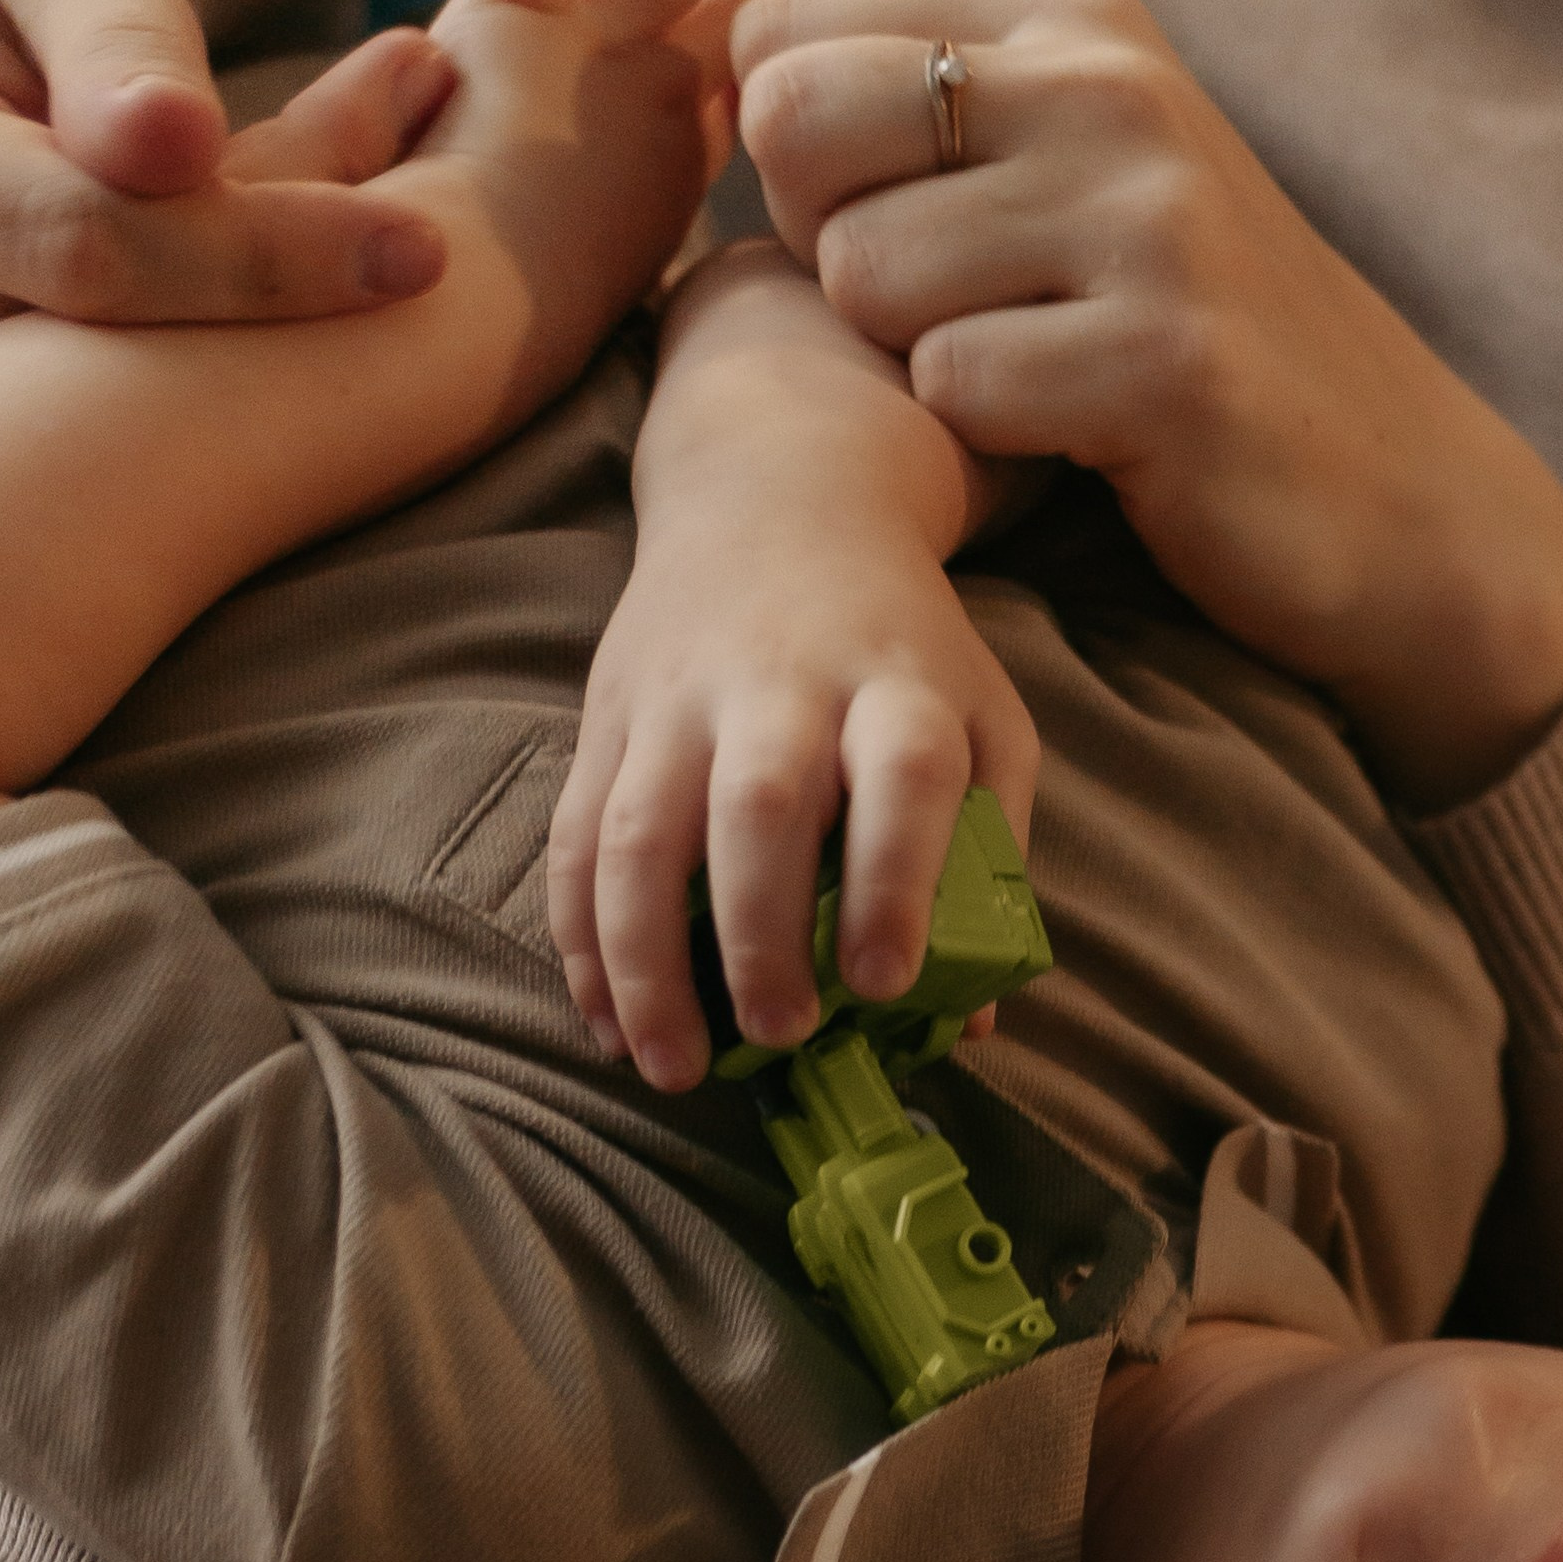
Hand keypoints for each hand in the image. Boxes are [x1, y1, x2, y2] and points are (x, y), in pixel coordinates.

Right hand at [0, 0, 452, 387]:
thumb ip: (113, 38)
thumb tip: (171, 141)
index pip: (90, 250)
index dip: (262, 258)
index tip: (427, 250)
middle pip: (130, 351)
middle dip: (303, 312)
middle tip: (461, 262)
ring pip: (149, 394)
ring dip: (302, 344)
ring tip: (430, 256)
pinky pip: (152, 401)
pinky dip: (269, 353)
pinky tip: (373, 289)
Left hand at [379, 0, 817, 441]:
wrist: (436, 347)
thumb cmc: (443, 351)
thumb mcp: (523, 285)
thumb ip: (522, 201)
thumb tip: (449, 89)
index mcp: (657, 202)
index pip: (730, 100)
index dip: (765, 45)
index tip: (779, 6)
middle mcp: (656, 128)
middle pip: (747, 10)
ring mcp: (602, 66)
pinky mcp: (519, 23)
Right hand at [546, 243, 1037, 1091]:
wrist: (779, 495)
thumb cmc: (900, 642)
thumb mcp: (982, 716)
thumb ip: (988, 857)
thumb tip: (969, 1025)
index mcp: (896, 683)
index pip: (903, 775)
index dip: (895, 881)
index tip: (885, 984)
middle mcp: (783, 683)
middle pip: (760, 804)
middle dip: (760, 932)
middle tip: (781, 1033)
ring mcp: (680, 697)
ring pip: (640, 829)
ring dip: (645, 958)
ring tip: (672, 1066)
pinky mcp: (609, 715)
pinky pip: (575, 835)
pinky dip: (582, 937)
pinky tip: (606, 1019)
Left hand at [734, 0, 1562, 808]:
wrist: (1402, 497)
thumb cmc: (1187, 340)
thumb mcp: (1078, 167)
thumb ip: (930, 98)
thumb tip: (735, 58)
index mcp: (1072, 16)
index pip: (785, 35)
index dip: (794, 158)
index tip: (900, 227)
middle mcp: (1110, 83)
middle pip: (794, 129)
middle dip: (826, 249)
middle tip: (942, 317)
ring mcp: (1147, 215)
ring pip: (861, 273)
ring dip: (915, 358)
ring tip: (1031, 376)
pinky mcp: (1166, 357)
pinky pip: (954, 388)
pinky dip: (989, 439)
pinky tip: (1078, 438)